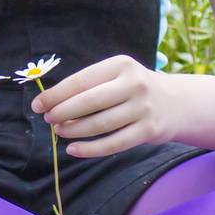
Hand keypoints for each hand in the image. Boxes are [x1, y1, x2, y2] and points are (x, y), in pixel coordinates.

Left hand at [30, 54, 180, 158]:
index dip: (56, 94)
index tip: (38, 105)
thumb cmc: (134, 88)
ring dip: (74, 130)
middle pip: (89, 102)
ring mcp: (143, 108)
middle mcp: (134, 84)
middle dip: (62, 112)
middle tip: (48, 119)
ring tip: (60, 131)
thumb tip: (51, 102)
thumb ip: (90, 85)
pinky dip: (89, 149)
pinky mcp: (149, 130)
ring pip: (99, 124)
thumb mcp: (118, 75)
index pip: (81, 80)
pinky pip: (113, 143)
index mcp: (121, 65)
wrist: (176, 103)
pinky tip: (73, 149)